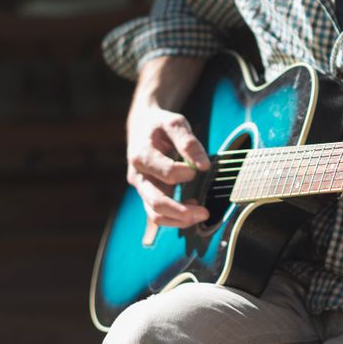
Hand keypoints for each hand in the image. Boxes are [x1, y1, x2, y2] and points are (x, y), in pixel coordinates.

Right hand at [126, 106, 210, 227]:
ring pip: (155, 214)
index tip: (201, 167)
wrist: (141, 125)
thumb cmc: (160, 125)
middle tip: (205, 212)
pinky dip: (175, 218)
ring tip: (201, 215)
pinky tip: (191, 210)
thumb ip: (189, 142)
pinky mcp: (148, 194)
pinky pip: (157, 214)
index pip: (167, 173)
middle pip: (156, 202)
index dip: (187, 173)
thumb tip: (204, 165)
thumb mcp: (175, 123)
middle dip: (181, 211)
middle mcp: (138, 176)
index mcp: (141, 156)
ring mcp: (142, 188)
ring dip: (179, 220)